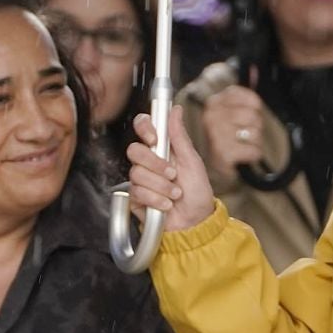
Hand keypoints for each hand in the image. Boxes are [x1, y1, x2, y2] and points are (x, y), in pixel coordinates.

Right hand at [127, 110, 215, 232]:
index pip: (143, 127)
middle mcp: (148, 162)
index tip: (154, 139)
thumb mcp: (192, 162)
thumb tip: (175, 110)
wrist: (195, 223)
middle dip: (156, 164)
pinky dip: (155, 200)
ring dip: (161, 186)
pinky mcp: (135, 198)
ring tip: (175, 195)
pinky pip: (136, 192)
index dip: (144, 128)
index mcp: (162, 148)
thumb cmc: (197, 193)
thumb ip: (180, 136)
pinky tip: (166, 205)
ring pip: (137, 173)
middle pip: (134, 150)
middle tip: (172, 174)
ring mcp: (141, 179)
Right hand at [202, 84, 270, 182]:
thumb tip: (255, 71)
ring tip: (241, 145)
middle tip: (242, 135)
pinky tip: (241, 155)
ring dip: (254, 142)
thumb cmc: (226, 137)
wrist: (215, 166)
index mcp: (215, 102)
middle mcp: (212, 115)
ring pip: (255, 133)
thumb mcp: (233, 111)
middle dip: (254, 128)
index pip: (252, 99)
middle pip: (254, 116)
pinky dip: (252, 155)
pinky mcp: (223, 153)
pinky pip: (254, 151)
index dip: (255, 110)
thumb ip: (245, 93)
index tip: (245, 119)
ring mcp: (216, 134)